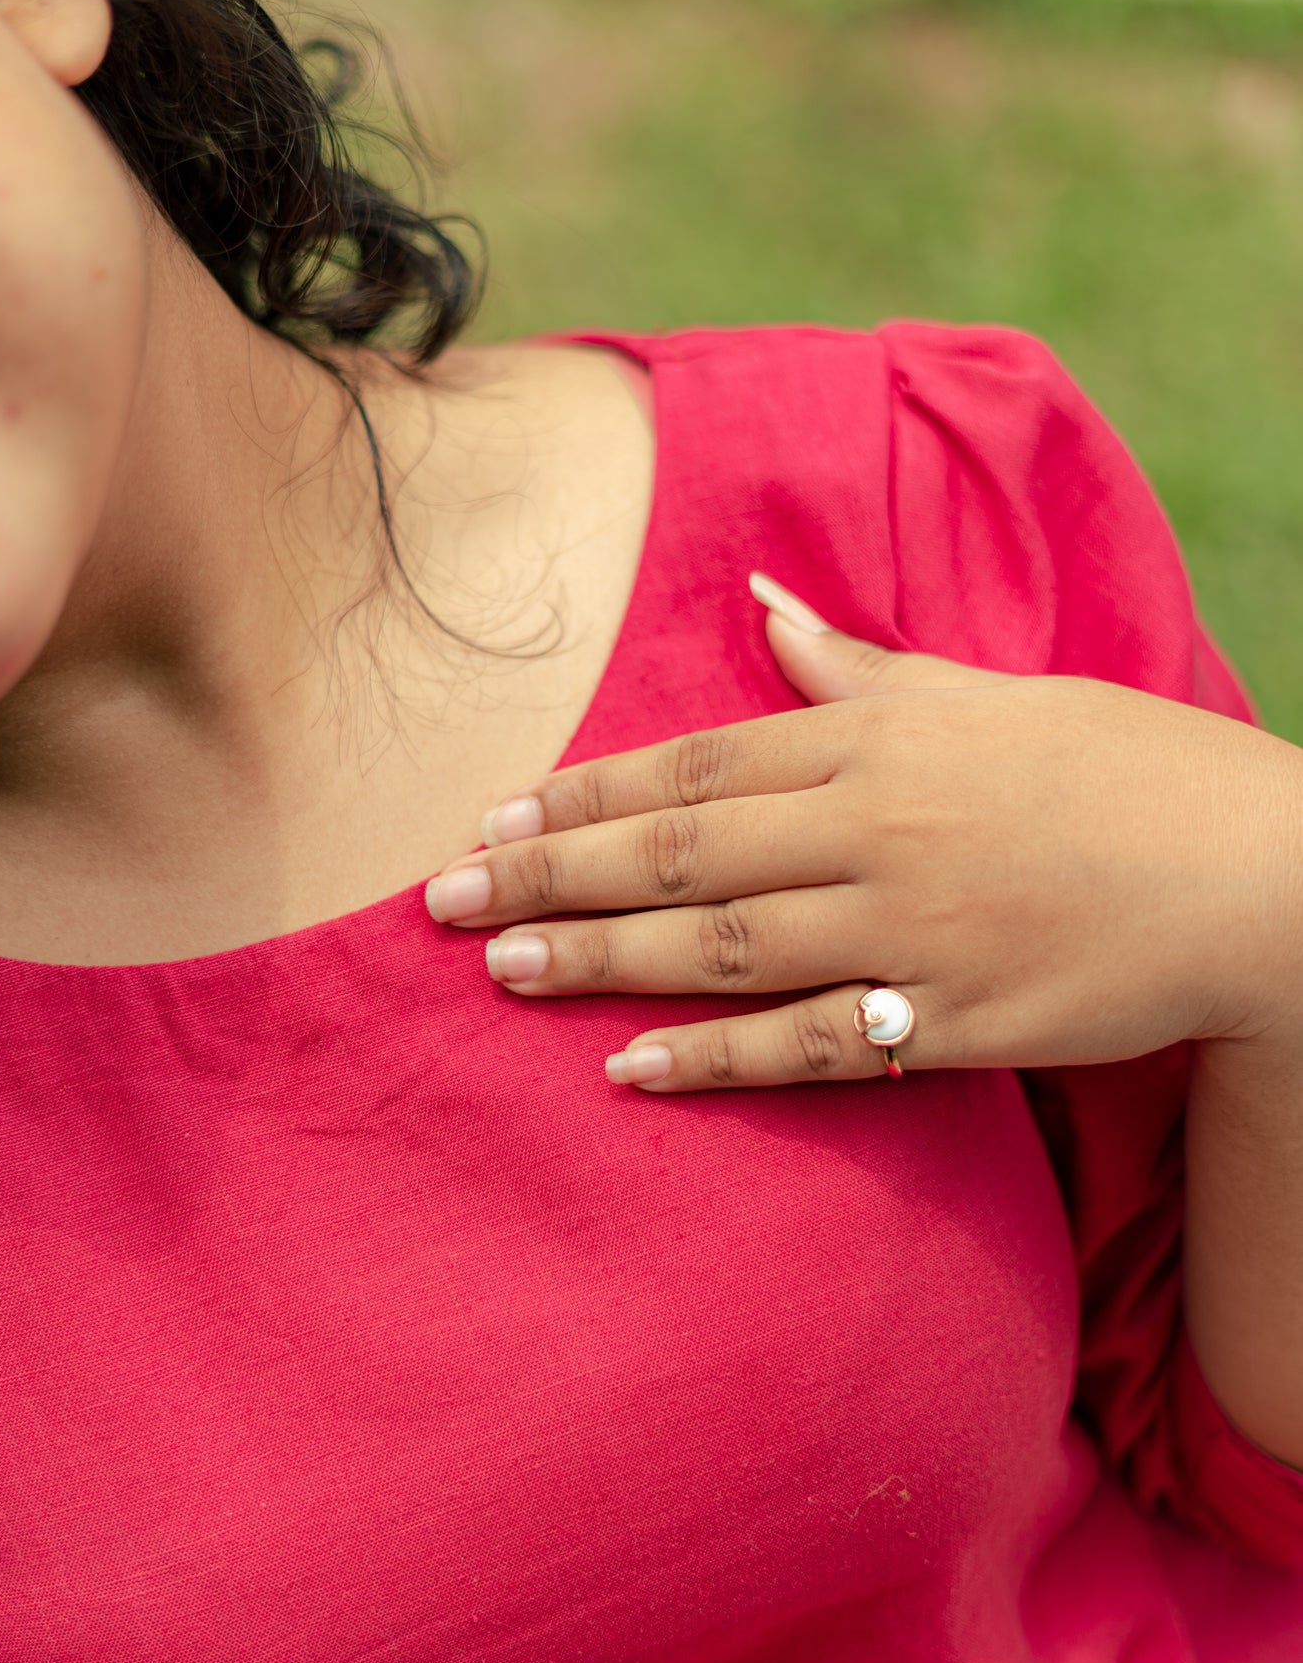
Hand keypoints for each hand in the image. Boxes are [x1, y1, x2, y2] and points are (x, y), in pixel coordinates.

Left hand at [424, 576, 1302, 1091]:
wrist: (1256, 873)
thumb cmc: (1120, 767)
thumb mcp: (988, 691)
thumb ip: (858, 663)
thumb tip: (762, 596)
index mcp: (881, 738)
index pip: (699, 762)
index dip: (588, 792)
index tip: (493, 811)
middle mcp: (878, 825)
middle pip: (682, 851)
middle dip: (553, 872)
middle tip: (441, 898)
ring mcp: (913, 927)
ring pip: (724, 943)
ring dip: (601, 957)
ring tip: (500, 967)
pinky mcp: (952, 1020)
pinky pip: (813, 1045)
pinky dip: (717, 1057)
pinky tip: (627, 1066)